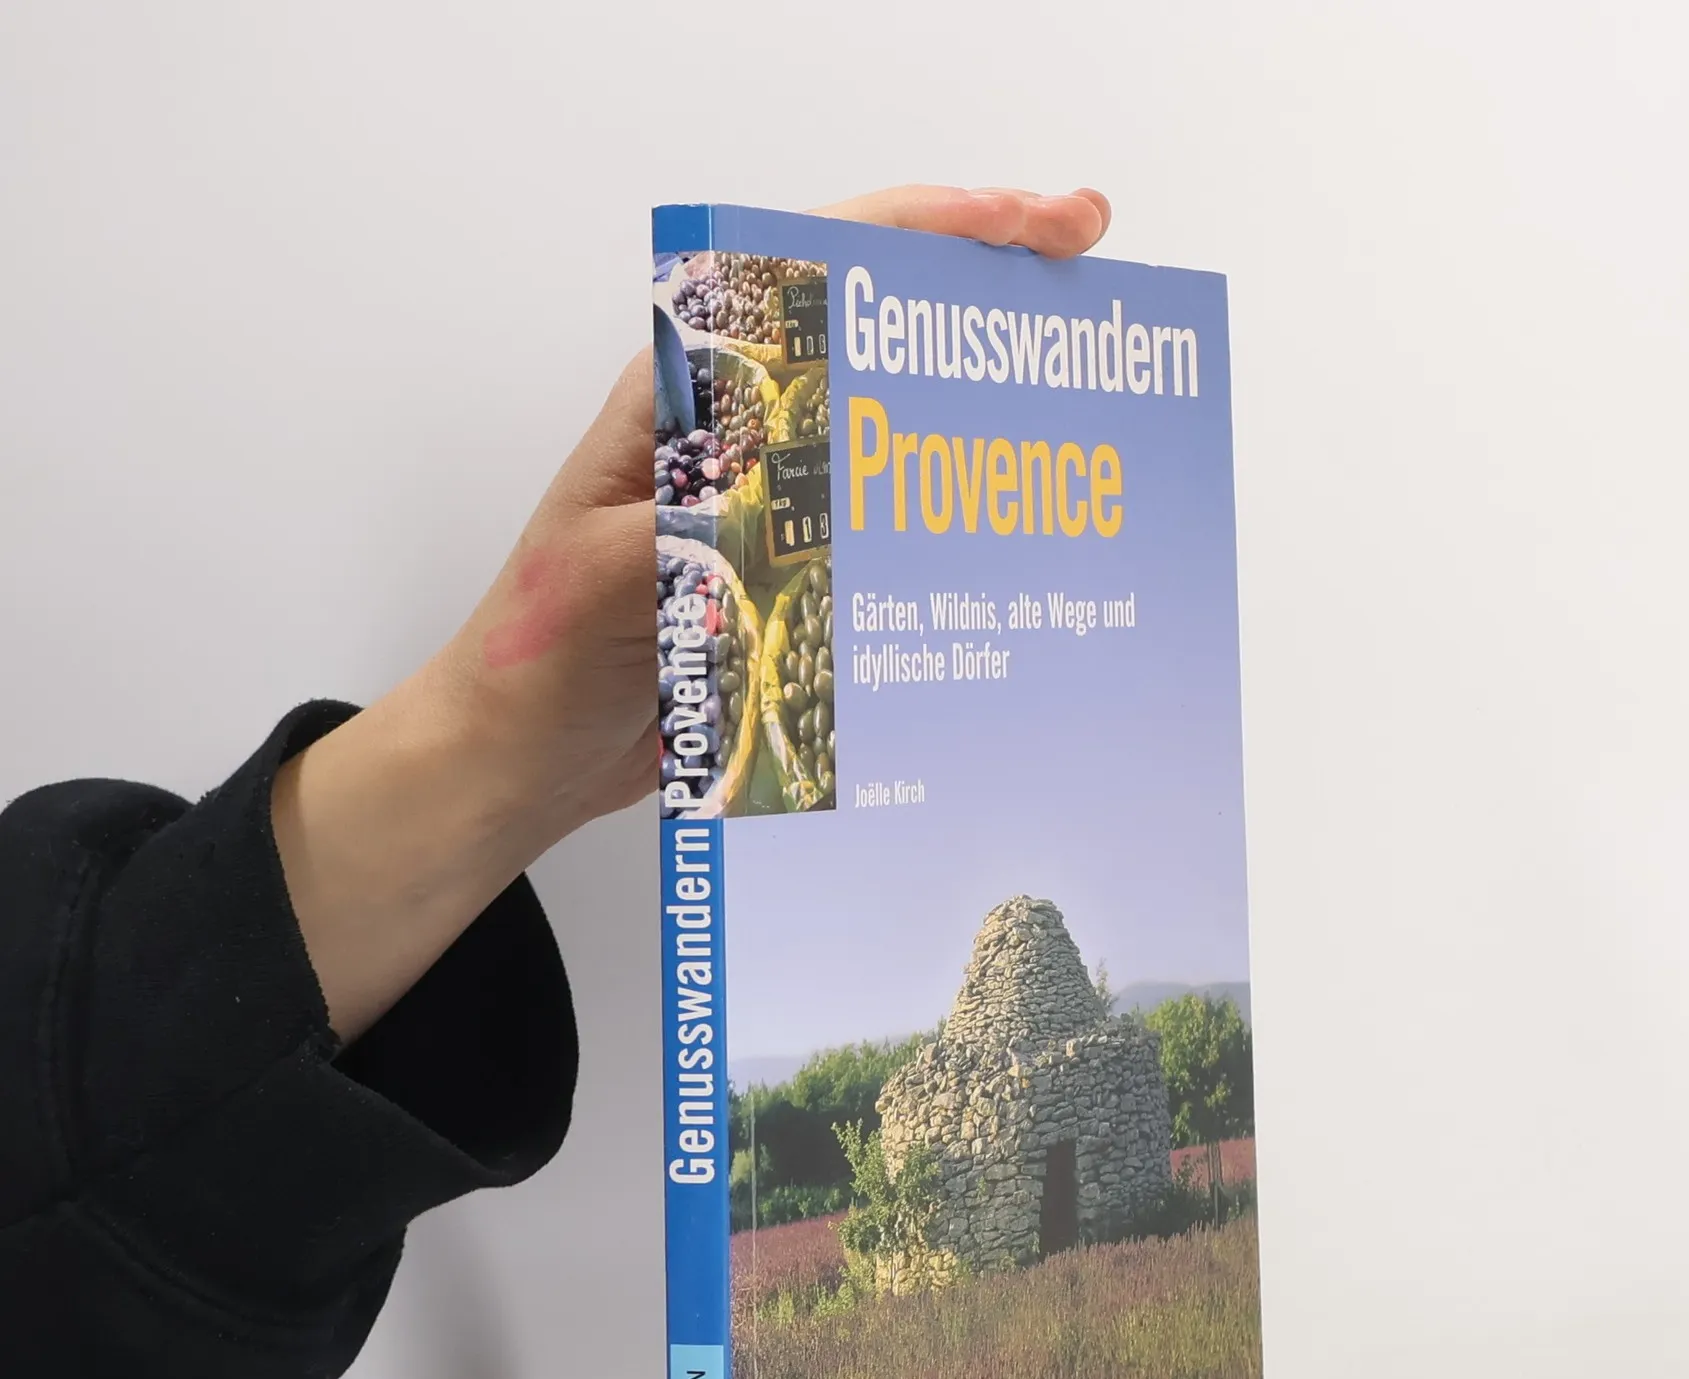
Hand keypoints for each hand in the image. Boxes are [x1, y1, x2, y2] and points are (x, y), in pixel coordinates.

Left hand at [273, 186, 1110, 1041]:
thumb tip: (795, 465)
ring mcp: (767, 505)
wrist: (521, 758)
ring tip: (1075, 388)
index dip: (926, 233)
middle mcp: (737, 436)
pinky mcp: (787, 577)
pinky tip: (1009, 530)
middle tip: (1083, 272)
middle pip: (875, 333)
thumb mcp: (605, 575)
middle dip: (981, 291)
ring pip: (891, 428)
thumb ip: (692, 516)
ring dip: (980, 406)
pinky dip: (949, 517)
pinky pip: (882, 531)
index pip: (814, 272)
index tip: (1022, 225)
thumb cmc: (538, 656)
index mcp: (684, 399)